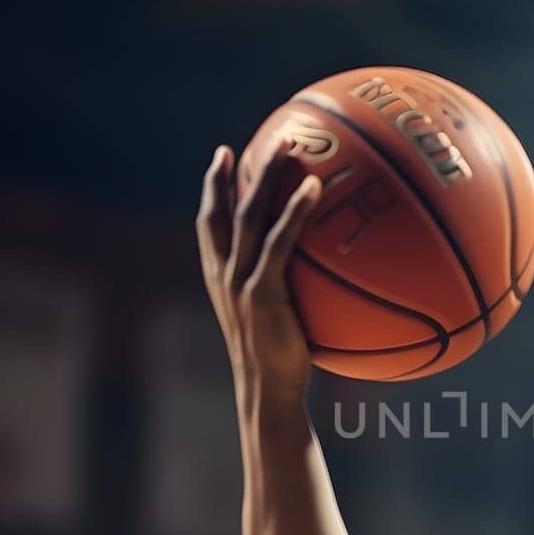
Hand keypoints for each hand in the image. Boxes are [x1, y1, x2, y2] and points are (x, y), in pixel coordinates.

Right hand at [196, 141, 324, 402]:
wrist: (268, 394)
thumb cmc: (280, 364)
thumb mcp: (278, 324)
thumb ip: (285, 295)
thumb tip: (322, 276)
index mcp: (221, 279)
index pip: (211, 225)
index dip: (214, 188)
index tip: (223, 156)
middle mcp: (224, 275)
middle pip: (224, 212)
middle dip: (233, 173)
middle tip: (252, 141)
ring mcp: (239, 282)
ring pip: (249, 217)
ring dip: (266, 177)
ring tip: (287, 146)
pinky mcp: (261, 292)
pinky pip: (280, 242)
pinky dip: (296, 212)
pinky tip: (316, 188)